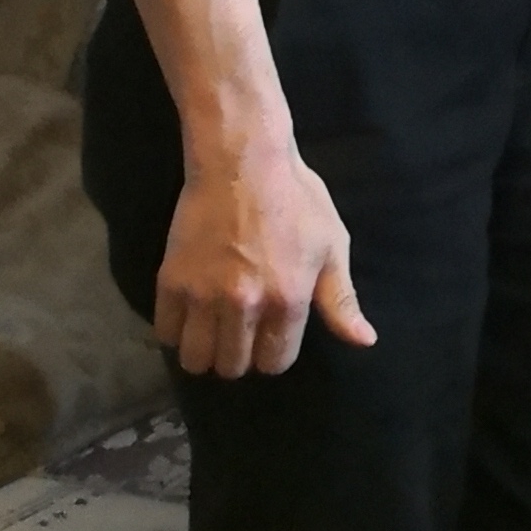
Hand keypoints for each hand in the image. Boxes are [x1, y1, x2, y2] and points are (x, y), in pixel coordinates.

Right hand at [155, 140, 372, 376]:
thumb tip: (364, 341)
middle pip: (233, 367)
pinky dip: (176, 331)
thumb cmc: (296, 200)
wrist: (242, 163)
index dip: (274, 353)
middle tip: (241, 332)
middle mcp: (245, 305)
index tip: (271, 336)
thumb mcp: (332, 245)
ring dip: (206, 352)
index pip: (275, 363)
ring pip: (196, 359)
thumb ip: (342, 300)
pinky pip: (165, 333)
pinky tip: (190, 314)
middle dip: (240, 356)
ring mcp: (204, 295)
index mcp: (289, 299)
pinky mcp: (171, 282)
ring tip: (213, 331)